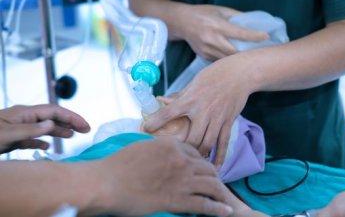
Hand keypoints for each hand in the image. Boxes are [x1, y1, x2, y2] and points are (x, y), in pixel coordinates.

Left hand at [0, 104, 89, 152]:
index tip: (85, 126)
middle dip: (69, 122)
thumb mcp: (9, 134)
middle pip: (52, 117)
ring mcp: (17, 128)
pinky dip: (41, 141)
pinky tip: (46, 147)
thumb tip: (53, 124)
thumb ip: (31, 129)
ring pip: (43, 127)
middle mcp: (24, 118)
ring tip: (72, 136)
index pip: (54, 112)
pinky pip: (31, 138)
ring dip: (59, 130)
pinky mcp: (11, 139)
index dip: (71, 117)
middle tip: (86, 130)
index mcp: (25, 113)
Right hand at [95, 138, 232, 216]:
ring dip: (220, 192)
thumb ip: (159, 148)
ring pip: (211, 185)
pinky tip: (226, 211)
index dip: (201, 162)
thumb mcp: (142, 147)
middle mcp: (182, 160)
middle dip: (214, 176)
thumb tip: (165, 153)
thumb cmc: (118, 165)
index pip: (195, 152)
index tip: (202, 170)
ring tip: (225, 198)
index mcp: (172, 145)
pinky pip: (205, 205)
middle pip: (207, 168)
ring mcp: (182, 180)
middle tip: (215, 184)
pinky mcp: (178, 200)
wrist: (107, 182)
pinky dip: (218, 209)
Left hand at [144, 54, 251, 167]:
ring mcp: (217, 118)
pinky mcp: (228, 122)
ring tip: (191, 163)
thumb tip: (162, 101)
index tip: (145, 130)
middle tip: (173, 155)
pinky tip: (215, 167)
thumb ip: (180, 96)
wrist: (239, 74)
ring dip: (199, 155)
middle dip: (182, 150)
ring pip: (206, 144)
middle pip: (191, 138)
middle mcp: (203, 111)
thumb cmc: (214, 75)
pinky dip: (219, 157)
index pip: (168, 113)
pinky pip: (223, 144)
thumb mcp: (194, 82)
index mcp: (191, 99)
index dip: (155, 122)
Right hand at [178, 5, 267, 59]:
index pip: (240, 33)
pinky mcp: (203, 56)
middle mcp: (211, 39)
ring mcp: (206, 50)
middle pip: (234, 52)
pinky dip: (229, 61)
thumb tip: (254, 23)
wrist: (181, 22)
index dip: (254, 36)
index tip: (266, 37)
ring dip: (239, 60)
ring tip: (251, 58)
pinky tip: (236, 60)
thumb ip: (236, 16)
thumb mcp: (220, 10)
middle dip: (248, 54)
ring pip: (227, 60)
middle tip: (260, 53)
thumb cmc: (203, 13)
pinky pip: (220, 61)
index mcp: (217, 25)